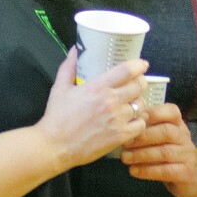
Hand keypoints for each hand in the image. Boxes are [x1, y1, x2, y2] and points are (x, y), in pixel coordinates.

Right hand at [37, 49, 147, 168]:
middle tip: (137, 84)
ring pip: (141, 106)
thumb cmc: (56, 117)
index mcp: (98, 87)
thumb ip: (69, 67)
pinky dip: (139, 122)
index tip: (142, 65)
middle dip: (140, 83)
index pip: (127, 71)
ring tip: (133, 104)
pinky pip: (141, 125)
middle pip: (139, 86)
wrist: (55, 146)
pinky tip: (132, 121)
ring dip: (139, 103)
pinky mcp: (120, 136)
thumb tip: (75, 50)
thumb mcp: (60, 87)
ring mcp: (118, 120)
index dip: (139, 65)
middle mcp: (111, 102)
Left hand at [121, 105, 196, 196]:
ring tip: (125, 158)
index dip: (154, 113)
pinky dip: (147, 171)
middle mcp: (185, 137)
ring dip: (142, 155)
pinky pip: (166, 171)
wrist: (193, 176)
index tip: (135, 119)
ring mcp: (187, 155)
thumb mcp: (162, 138)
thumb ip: (148, 129)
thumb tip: (124, 124)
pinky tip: (133, 171)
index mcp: (178, 124)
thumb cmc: (170, 152)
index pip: (172, 112)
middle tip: (125, 143)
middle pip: (166, 132)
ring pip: (165, 152)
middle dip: (143, 137)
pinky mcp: (186, 173)